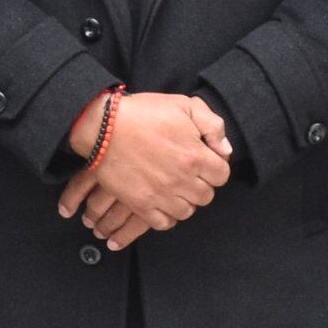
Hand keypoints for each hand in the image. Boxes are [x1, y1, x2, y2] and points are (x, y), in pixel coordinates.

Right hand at [57, 91, 233, 250]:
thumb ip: (212, 125)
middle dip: (201, 184)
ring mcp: (161, 195)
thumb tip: (224, 150)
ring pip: (187, 211)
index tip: (203, 161)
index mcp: (195, 156)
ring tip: (174, 187)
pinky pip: (164, 223)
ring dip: (184, 200)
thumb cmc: (143, 113)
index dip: (215, 167)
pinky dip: (166, 216)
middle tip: (187, 173)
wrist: (103, 127)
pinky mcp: (141, 205)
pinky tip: (162, 202)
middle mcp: (182, 180)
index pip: (222, 175)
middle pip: (206, 195)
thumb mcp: (183, 105)